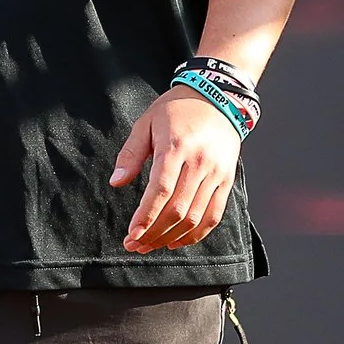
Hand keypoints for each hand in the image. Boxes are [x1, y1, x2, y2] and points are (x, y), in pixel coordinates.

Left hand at [110, 86, 243, 252]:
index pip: (161, 190)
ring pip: (195, 217)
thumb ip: (131, 153)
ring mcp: (216, 174)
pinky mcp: (227, 180)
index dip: (146, 217)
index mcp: (176, 147)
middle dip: (153, 233)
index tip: (131, 234)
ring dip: (171, 237)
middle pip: (177, 209)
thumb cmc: (176, 109)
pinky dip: (196, 234)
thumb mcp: (146, 122)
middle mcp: (199, 163)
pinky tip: (176, 241)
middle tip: (134, 245)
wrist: (218, 98)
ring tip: (150, 245)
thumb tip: (116, 182)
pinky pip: (213, 215)